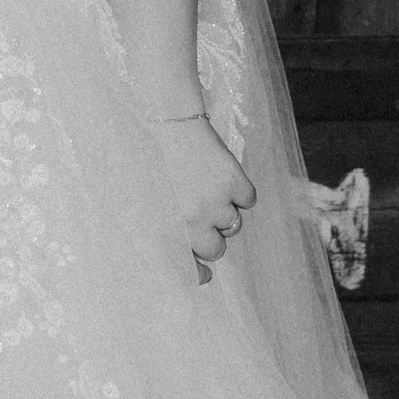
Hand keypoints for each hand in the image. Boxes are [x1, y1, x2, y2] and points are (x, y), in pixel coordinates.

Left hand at [159, 113, 255, 282]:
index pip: (189, 265)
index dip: (198, 273)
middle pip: (216, 250)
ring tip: (203, 185)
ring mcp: (215, 201)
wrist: (168, 123)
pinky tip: (219, 174)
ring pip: (232, 225)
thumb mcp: (151, 203)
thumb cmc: (156, 164)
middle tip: (201, 213)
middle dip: (212, 237)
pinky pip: (247, 200)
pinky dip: (239, 190)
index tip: (204, 275)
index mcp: (168, 226)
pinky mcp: (233, 181)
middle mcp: (192, 219)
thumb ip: (170, 233)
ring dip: (223, 210)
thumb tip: (200, 270)